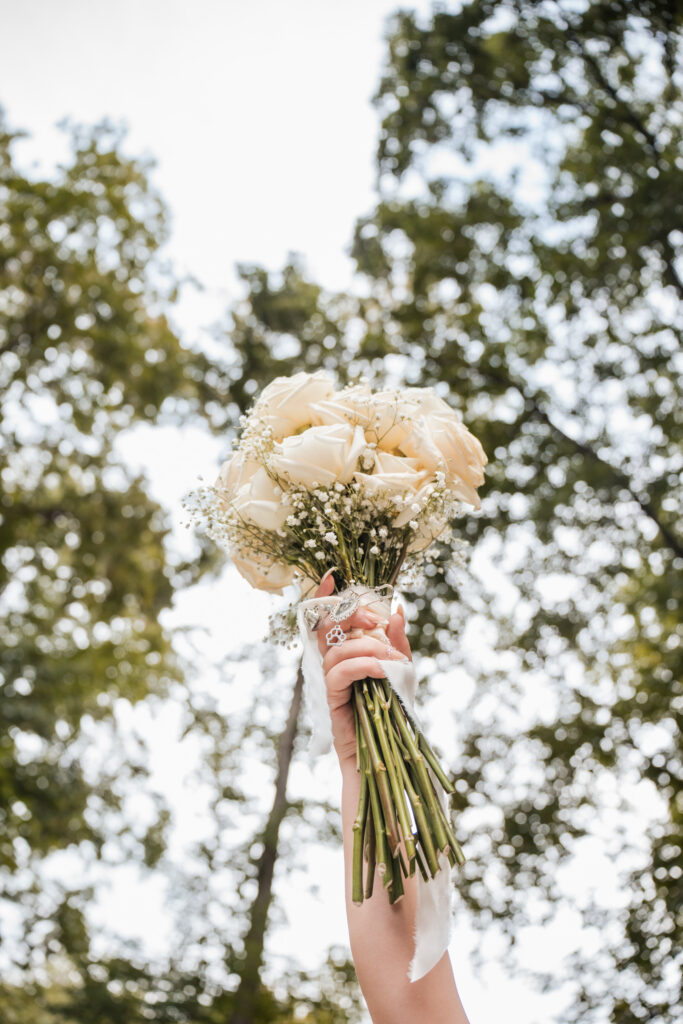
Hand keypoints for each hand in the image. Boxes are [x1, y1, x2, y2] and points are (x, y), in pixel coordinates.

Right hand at [313, 573, 411, 766]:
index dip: (325, 597)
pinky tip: (382, 668)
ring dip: (368, 647)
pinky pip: (339, 674)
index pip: (329, 619)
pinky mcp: (331, 702)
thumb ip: (397, 642)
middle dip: (351, 617)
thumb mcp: (402, 671)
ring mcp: (330, 683)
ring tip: (392, 658)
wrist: (388, 755)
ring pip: (336, 651)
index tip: (331, 576)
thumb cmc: (392, 712)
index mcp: (346, 653)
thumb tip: (397, 611)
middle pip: (327, 628)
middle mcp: (332, 665)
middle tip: (377, 622)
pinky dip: (362, 665)